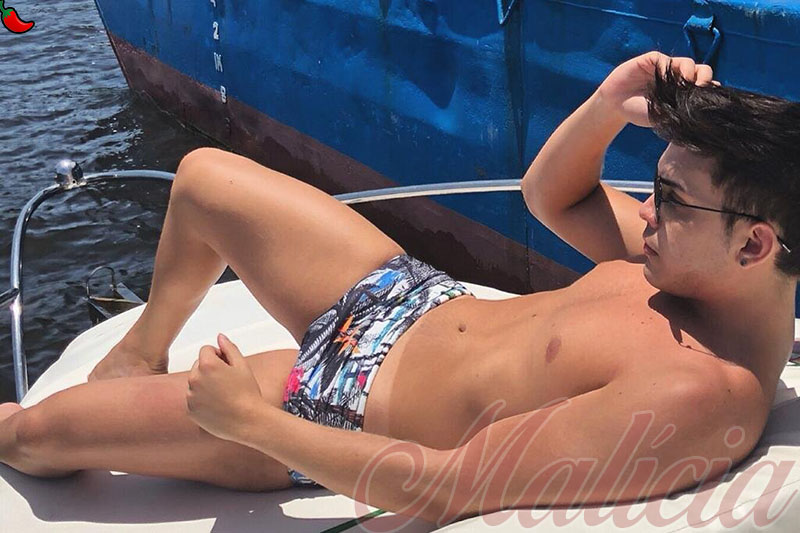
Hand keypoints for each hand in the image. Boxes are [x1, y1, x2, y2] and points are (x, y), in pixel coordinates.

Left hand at [186, 333, 263, 442]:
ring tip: (224, 395)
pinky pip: (194, 399)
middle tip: (228, 381)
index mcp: (207, 365)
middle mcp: (195, 379)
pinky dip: (202, 400)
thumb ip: (229, 348)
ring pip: (196, 383)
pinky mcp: (190, 410)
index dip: (219, 356)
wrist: (248, 422)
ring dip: (205, 385)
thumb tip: (220, 337)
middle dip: (210, 369)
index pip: (206, 350)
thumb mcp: (243, 365)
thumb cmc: (248, 394)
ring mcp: (191, 396)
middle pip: (198, 366)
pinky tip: (218, 406)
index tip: (228, 366)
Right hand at [596, 51, 717, 127]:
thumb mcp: (663, 116)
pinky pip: (664, 59)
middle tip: (703, 86)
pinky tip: (666, 77)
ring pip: (687, 63)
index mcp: (683, 91)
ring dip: (691, 71)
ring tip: (688, 81)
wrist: (614, 106)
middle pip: (701, 71)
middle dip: (705, 76)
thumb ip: (681, 111)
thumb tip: (702, 109)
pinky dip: (667, 66)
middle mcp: (677, 77)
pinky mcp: (651, 60)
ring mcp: (665, 67)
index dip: (709, 89)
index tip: (711, 97)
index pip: (703, 86)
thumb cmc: (638, 113)